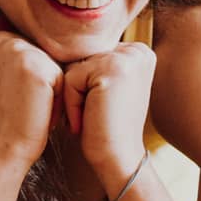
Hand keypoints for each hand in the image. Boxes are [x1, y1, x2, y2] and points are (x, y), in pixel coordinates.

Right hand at [0, 26, 63, 165]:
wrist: (7, 144)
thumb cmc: (11, 114)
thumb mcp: (5, 74)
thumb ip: (16, 52)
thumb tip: (45, 36)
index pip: (34, 45)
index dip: (31, 73)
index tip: (15, 91)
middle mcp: (3, 40)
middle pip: (47, 53)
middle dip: (44, 79)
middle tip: (24, 100)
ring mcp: (20, 52)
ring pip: (56, 66)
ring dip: (52, 88)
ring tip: (33, 104)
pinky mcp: (37, 68)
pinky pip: (63, 79)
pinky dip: (59, 99)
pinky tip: (40, 109)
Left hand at [57, 38, 154, 189]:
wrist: (119, 160)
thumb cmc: (107, 127)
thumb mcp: (107, 86)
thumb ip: (96, 62)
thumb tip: (61, 41)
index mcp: (139, 51)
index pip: (89, 54)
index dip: (85, 83)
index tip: (102, 106)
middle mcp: (138, 50)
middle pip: (81, 58)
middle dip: (79, 88)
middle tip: (97, 113)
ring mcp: (126, 59)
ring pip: (73, 67)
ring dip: (74, 96)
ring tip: (93, 116)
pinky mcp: (110, 71)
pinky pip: (70, 79)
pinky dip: (71, 104)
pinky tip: (88, 120)